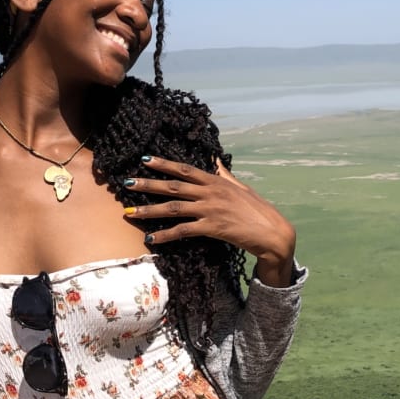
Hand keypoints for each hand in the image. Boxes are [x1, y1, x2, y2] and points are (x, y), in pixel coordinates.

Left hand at [123, 156, 296, 286]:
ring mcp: (210, 210)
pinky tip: (150, 238)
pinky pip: (183, 231)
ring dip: (149, 210)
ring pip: (173, 208)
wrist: (272, 232)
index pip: (185, 169)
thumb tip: (214, 159)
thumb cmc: (257, 210)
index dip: (164, 164)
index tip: (145, 159)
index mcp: (216, 181)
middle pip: (173, 187)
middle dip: (148, 184)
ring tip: (129, 212)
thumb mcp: (241, 187)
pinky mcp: (212, 228)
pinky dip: (165, 235)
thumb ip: (224, 174)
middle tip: (127, 182)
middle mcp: (211, 192)